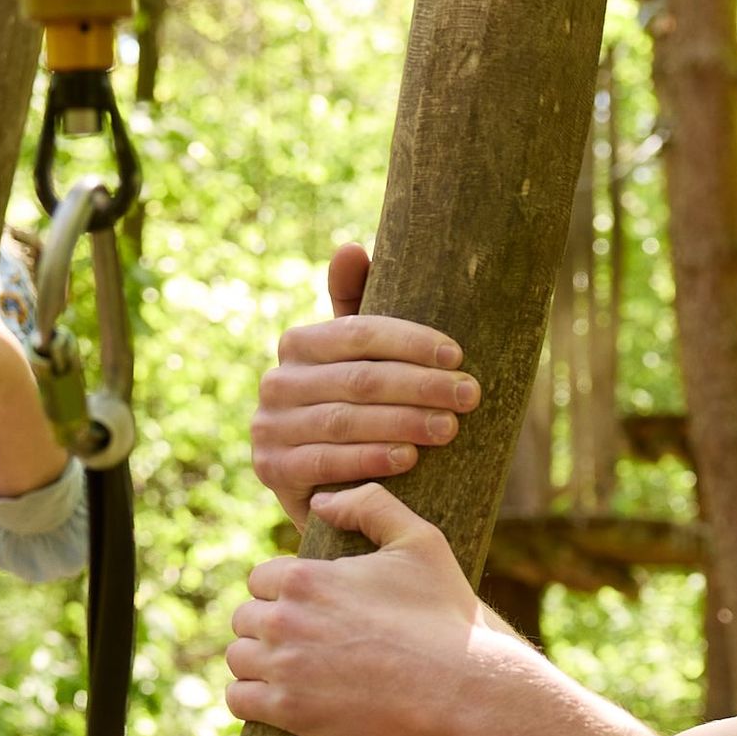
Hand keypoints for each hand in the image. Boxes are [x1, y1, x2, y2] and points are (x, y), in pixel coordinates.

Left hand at [225, 485, 521, 735]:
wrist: (460, 686)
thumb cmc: (443, 614)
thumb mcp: (419, 542)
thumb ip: (370, 506)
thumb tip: (322, 500)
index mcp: (305, 577)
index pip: (260, 579)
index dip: (281, 592)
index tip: (304, 608)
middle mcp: (285, 619)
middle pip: (245, 619)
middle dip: (268, 627)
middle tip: (298, 642)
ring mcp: (284, 667)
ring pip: (237, 659)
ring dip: (256, 663)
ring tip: (286, 670)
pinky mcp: (289, 712)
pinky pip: (239, 701)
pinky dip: (250, 699)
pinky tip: (273, 699)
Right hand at [248, 242, 479, 525]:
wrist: (334, 488)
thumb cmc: (359, 410)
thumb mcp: (362, 360)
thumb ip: (358, 305)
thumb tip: (350, 247)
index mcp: (298, 343)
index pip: (359, 333)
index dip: (411, 342)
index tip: (458, 356)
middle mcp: (275, 381)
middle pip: (359, 378)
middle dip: (419, 386)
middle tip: (468, 396)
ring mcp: (268, 427)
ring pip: (345, 419)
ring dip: (402, 422)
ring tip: (450, 428)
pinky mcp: (271, 470)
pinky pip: (325, 461)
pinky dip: (369, 458)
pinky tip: (408, 459)